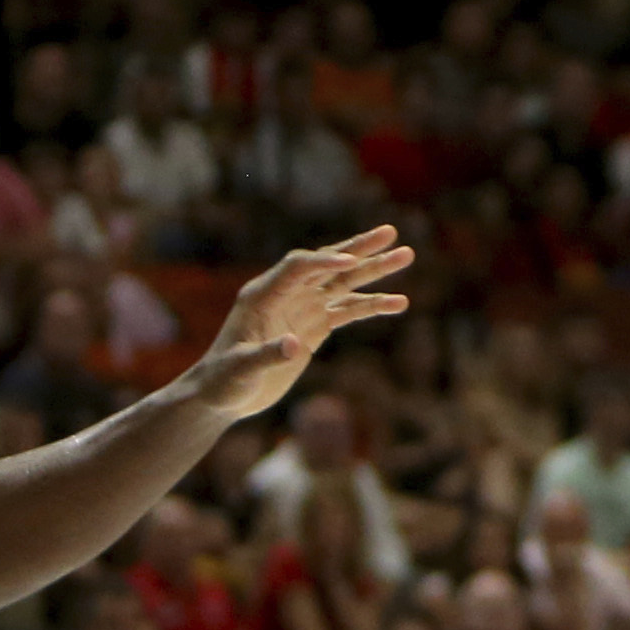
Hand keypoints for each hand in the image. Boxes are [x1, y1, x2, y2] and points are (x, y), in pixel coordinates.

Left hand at [185, 228, 412, 421]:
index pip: (297, 266)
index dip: (323, 262)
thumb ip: (265, 356)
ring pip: (343, 283)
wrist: (223, 396)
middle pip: (327, 263)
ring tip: (407, 255)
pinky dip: (373, 306)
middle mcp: (286, 294)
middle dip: (359, 248)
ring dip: (374, 270)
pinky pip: (348, 311)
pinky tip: (399, 302)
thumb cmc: (223, 381)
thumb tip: (293, 345)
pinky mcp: (314, 327)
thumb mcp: (240, 370)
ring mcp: (302, 308)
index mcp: (263, 294)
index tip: (351, 263)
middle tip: (391, 233)